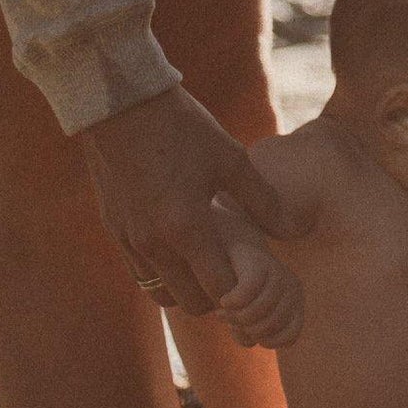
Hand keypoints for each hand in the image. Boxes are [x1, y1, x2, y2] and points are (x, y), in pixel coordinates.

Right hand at [79, 85, 306, 315]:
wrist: (120, 104)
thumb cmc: (182, 127)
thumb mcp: (230, 158)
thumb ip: (263, 200)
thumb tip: (293, 231)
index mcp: (186, 227)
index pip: (220, 290)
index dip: (243, 293)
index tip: (258, 280)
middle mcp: (154, 244)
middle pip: (191, 303)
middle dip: (218, 297)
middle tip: (236, 274)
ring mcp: (129, 240)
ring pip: (162, 294)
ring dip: (187, 288)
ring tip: (208, 263)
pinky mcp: (114, 230)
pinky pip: (140, 273)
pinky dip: (163, 272)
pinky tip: (180, 246)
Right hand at [216, 249, 305, 348]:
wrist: (230, 249)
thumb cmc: (240, 288)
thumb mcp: (248, 313)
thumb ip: (251, 331)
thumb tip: (251, 341)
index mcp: (296, 303)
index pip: (291, 335)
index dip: (269, 342)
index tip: (249, 334)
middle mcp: (293, 288)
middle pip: (271, 325)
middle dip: (246, 330)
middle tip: (228, 321)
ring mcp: (279, 275)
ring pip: (259, 311)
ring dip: (235, 318)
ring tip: (222, 312)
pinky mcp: (261, 265)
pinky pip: (247, 293)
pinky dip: (233, 302)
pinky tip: (224, 300)